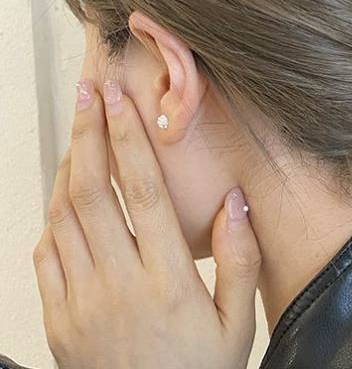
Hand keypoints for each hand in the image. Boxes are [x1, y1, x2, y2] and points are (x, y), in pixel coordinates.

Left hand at [32, 77, 260, 368]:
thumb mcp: (237, 323)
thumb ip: (241, 258)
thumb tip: (235, 199)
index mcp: (166, 279)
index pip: (143, 192)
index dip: (129, 139)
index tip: (120, 101)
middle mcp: (118, 284)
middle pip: (94, 192)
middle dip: (90, 134)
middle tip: (88, 93)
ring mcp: (81, 302)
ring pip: (64, 217)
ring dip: (70, 166)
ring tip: (80, 128)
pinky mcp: (58, 320)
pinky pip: (46, 254)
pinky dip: (52, 213)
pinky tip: (65, 192)